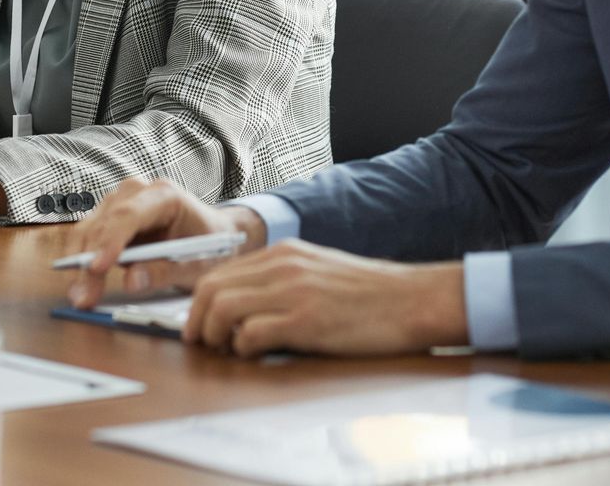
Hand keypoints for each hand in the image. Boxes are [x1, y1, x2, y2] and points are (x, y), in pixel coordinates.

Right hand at [60, 178, 263, 309]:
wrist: (212, 234)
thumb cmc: (208, 244)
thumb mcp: (197, 264)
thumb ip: (165, 272)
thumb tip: (131, 281)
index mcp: (165, 196)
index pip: (129, 215)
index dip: (110, 242)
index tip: (97, 268)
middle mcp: (137, 191)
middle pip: (104, 224)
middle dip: (90, 263)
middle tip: (84, 298)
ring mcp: (120, 201)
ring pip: (89, 230)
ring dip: (80, 264)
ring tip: (81, 297)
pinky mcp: (109, 217)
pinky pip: (88, 237)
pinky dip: (81, 261)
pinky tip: (81, 285)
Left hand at [183, 242, 466, 357]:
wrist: (412, 300)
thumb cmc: (371, 294)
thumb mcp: (320, 271)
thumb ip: (284, 280)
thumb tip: (246, 306)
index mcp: (285, 253)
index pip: (219, 272)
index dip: (199, 303)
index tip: (199, 325)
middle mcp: (283, 266)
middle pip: (211, 288)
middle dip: (196, 320)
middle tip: (202, 343)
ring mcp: (294, 291)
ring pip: (222, 308)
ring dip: (214, 335)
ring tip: (227, 351)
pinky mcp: (306, 320)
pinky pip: (251, 333)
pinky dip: (243, 349)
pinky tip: (258, 355)